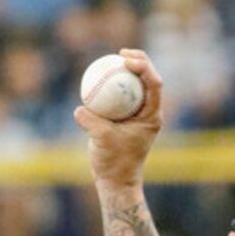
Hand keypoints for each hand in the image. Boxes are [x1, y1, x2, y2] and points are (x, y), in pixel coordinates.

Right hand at [73, 49, 163, 191]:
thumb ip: (91, 121)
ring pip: (134, 85)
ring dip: (124, 71)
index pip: (154, 84)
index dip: (144, 66)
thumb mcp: (101, 140)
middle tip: (120, 54)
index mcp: (151, 116)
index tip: (126, 61)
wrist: (116, 181)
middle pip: (147, 79)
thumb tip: (80, 108)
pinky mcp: (124, 118)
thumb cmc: (114, 163)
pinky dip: (111, 86)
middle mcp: (147, 113)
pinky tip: (97, 77)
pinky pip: (119, 96)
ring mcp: (136, 115)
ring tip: (111, 59)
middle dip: (138, 60)